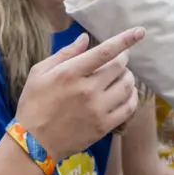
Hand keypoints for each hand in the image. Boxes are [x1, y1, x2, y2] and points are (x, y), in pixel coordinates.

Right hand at [15, 26, 143, 160]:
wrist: (34, 142)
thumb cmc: (33, 104)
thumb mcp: (39, 73)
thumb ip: (64, 54)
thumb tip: (85, 38)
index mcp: (70, 73)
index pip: (105, 52)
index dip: (125, 40)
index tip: (139, 32)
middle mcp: (87, 89)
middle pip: (119, 67)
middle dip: (123, 60)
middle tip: (120, 61)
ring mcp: (97, 109)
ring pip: (126, 86)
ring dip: (128, 78)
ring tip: (122, 77)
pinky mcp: (104, 126)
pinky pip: (128, 108)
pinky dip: (132, 98)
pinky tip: (127, 95)